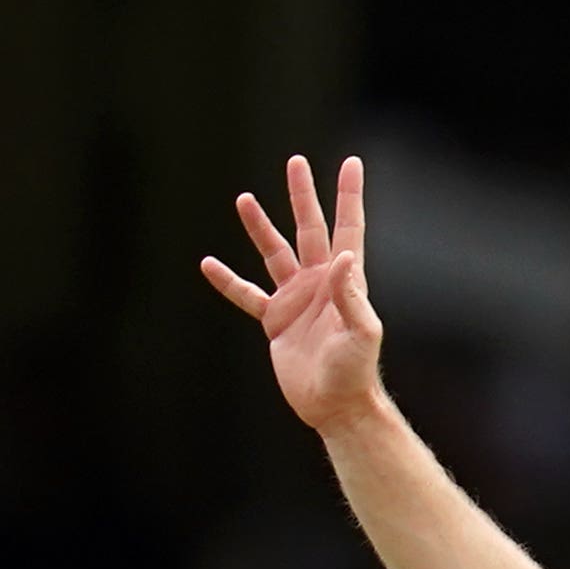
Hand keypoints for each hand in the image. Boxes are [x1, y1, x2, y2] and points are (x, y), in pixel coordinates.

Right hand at [203, 155, 388, 437]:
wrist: (334, 405)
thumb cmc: (354, 372)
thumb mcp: (361, 333)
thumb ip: (351, 296)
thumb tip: (342, 256)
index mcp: (345, 280)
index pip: (348, 228)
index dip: (349, 196)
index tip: (351, 163)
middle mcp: (319, 282)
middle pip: (309, 228)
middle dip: (302, 196)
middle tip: (295, 163)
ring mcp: (295, 299)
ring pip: (273, 253)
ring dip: (259, 227)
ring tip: (243, 199)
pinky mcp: (275, 321)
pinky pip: (247, 295)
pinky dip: (228, 281)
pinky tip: (208, 264)